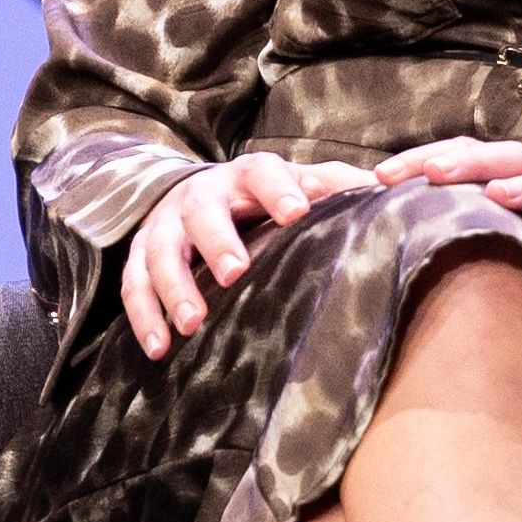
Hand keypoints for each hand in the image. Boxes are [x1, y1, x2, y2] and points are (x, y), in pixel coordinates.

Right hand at [122, 152, 379, 360]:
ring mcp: (165, 224)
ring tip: (192, 323)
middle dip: (217, 241)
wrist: (199, 192)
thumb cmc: (264, 199)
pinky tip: (160, 348)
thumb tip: (388, 188)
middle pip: (203, 211)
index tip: (298, 212)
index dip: (279, 190)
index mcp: (247, 176)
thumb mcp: (300, 184)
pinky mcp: (140, 255)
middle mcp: (201, 195)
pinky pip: (133, 284)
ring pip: (161, 251)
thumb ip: (336, 186)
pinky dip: (144, 316)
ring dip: (175, 286)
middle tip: (236, 273)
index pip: (262, 173)